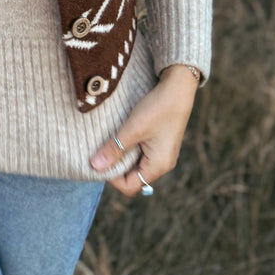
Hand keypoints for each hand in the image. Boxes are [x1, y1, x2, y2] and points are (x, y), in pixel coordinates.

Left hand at [90, 64, 198, 196]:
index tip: (100, 159)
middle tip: (103, 148)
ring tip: (112, 138)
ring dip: (122, 153)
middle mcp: (162, 164)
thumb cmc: (158, 108)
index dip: (112, 177)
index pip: (130, 187)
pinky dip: (129, 145)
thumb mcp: (132, 129)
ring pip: (135, 163)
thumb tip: (95, 166)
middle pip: (132, 177)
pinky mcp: (160, 142)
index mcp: (158, 166)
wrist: (178, 87)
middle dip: (116, 165)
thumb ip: (114, 149)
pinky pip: (141, 152)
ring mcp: (162, 153)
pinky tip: (122, 132)